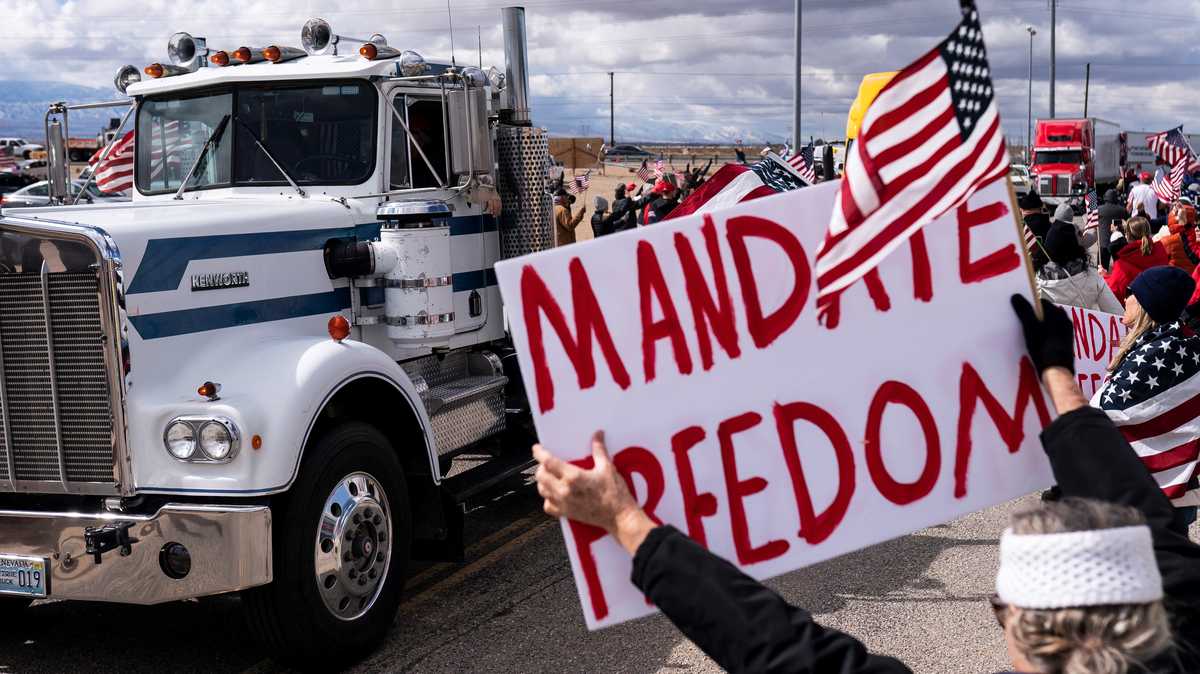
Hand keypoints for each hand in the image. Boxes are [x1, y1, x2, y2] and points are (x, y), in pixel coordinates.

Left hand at [533, 432, 653, 553]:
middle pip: (541, 476)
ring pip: (542, 490)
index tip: (537, 449)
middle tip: (546, 462)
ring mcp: (564, 503)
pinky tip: (554, 493)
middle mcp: (565, 491)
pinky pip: (548, 506)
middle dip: (541, 467)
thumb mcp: (608, 468)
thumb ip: (599, 449)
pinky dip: (548, 498)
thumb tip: (597, 435)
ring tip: (549, 476)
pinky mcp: (566, 513)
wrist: (619, 517)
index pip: (548, 462)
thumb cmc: (615, 495)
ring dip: (543, 481)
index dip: (540, 453)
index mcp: (574, 477)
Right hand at [1011, 295, 1075, 374]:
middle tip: (1022, 321)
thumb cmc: (1043, 348)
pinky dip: (1044, 336)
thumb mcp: (1030, 328)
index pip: (1043, 303)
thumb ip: (1024, 311)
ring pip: (1050, 325)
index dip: (1030, 304)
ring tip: (1028, 333)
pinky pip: (1053, 335)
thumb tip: (1016, 296)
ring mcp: (1067, 335)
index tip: (1020, 308)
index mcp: (1058, 315)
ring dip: (1040, 326)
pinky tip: (1037, 343)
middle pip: (1047, 314)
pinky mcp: (1065, 345)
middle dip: (1035, 315)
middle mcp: (1065, 322)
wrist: (1056, 371)